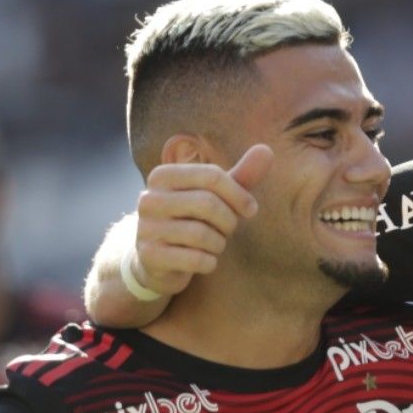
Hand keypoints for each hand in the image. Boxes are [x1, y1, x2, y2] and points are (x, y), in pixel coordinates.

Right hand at [131, 145, 272, 295]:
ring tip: (213, 245)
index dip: (240, 195)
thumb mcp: (216, 196)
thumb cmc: (193, 220)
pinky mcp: (149, 256)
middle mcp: (149, 198)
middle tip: (228, 230)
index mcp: (163, 175)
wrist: (156, 259)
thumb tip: (266, 149)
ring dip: (219, 244)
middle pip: (208, 204)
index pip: (212, 176)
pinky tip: (204, 261)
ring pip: (202, 234)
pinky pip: (195, 259)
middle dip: (229, 221)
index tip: (250, 210)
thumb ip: (241, 175)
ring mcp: (145, 228)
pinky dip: (209, 263)